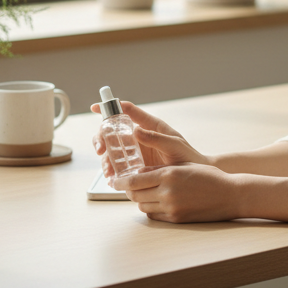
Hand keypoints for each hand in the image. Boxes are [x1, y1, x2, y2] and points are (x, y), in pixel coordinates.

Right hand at [91, 100, 210, 184]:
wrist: (192, 179)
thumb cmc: (187, 157)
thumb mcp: (174, 145)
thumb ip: (156, 138)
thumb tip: (135, 130)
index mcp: (149, 126)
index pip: (127, 112)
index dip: (110, 108)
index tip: (95, 107)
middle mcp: (139, 137)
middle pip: (112, 132)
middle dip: (101, 138)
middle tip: (101, 149)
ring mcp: (135, 153)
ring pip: (112, 151)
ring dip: (105, 159)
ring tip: (109, 170)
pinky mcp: (134, 168)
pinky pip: (118, 167)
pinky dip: (111, 172)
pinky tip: (112, 178)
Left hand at [119, 163, 241, 222]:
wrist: (230, 195)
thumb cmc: (209, 177)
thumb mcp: (183, 166)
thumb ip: (160, 170)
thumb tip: (139, 174)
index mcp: (168, 175)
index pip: (134, 180)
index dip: (121, 181)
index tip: (114, 180)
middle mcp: (167, 193)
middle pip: (135, 195)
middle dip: (129, 191)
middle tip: (127, 186)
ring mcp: (171, 208)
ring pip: (143, 206)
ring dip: (140, 200)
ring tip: (144, 193)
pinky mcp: (176, 220)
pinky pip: (154, 216)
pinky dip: (151, 209)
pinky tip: (156, 202)